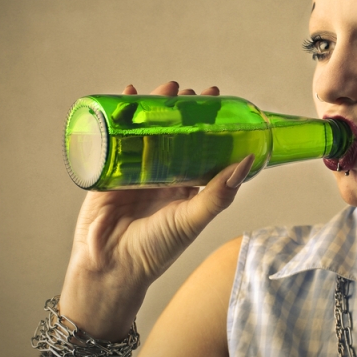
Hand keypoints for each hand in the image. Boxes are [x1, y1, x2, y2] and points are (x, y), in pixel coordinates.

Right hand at [57, 82, 253, 339]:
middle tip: (191, 92)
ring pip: (147, 130)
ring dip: (155, 107)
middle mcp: (162, 176)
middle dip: (182, 111)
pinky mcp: (109, 169)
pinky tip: (128, 94)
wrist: (111, 268)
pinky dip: (120, 115)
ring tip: (167, 88)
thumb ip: (219, 193)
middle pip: (174, 134)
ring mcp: (135, 171)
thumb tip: (247, 160)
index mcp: (186, 187)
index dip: (209, 124)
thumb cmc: (155, 250)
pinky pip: (116, 136)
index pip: (202, 148)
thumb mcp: (191, 219)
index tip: (217, 100)